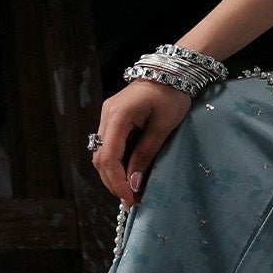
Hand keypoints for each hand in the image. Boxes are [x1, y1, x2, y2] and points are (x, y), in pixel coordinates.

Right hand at [90, 79, 192, 206]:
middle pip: (100, 158)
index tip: (130, 198)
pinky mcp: (112, 118)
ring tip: (130, 192)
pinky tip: (127, 175)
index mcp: (117, 116)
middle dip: (113, 182)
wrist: (171, 71)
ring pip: (101, 153)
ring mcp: (106, 116)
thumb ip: (146, 154)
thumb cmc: (172, 96)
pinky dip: (115, 163)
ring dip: (113, 175)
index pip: (108, 157)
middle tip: (131, 201)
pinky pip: (108, 146)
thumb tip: (134, 183)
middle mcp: (105, 116)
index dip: (117, 181)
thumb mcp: (163, 127)